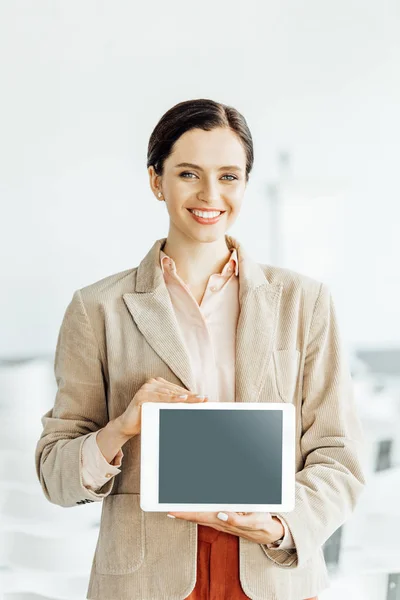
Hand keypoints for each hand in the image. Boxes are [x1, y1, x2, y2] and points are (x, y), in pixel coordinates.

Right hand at [117, 377, 206, 436]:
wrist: (127, 426)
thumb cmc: (146, 418)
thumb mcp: (162, 410)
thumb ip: (174, 405)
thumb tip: (193, 404)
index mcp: (159, 384)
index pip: (179, 390)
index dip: (192, 395)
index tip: (206, 399)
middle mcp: (153, 383)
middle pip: (177, 391)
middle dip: (192, 397)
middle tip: (205, 400)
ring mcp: (147, 387)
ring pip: (171, 393)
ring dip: (185, 397)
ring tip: (198, 400)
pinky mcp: (142, 395)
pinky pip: (160, 397)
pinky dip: (172, 398)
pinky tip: (182, 399)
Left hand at [166, 511, 284, 544]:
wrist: (269, 532)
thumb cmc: (262, 523)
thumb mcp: (255, 521)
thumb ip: (237, 520)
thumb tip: (220, 514)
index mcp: (224, 521)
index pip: (200, 516)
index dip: (185, 513)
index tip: (171, 509)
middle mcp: (219, 522)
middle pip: (195, 516)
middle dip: (181, 511)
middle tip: (165, 504)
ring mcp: (220, 521)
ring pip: (199, 515)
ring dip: (186, 511)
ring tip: (173, 505)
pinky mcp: (223, 518)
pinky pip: (206, 514)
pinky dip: (196, 510)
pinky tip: (191, 507)